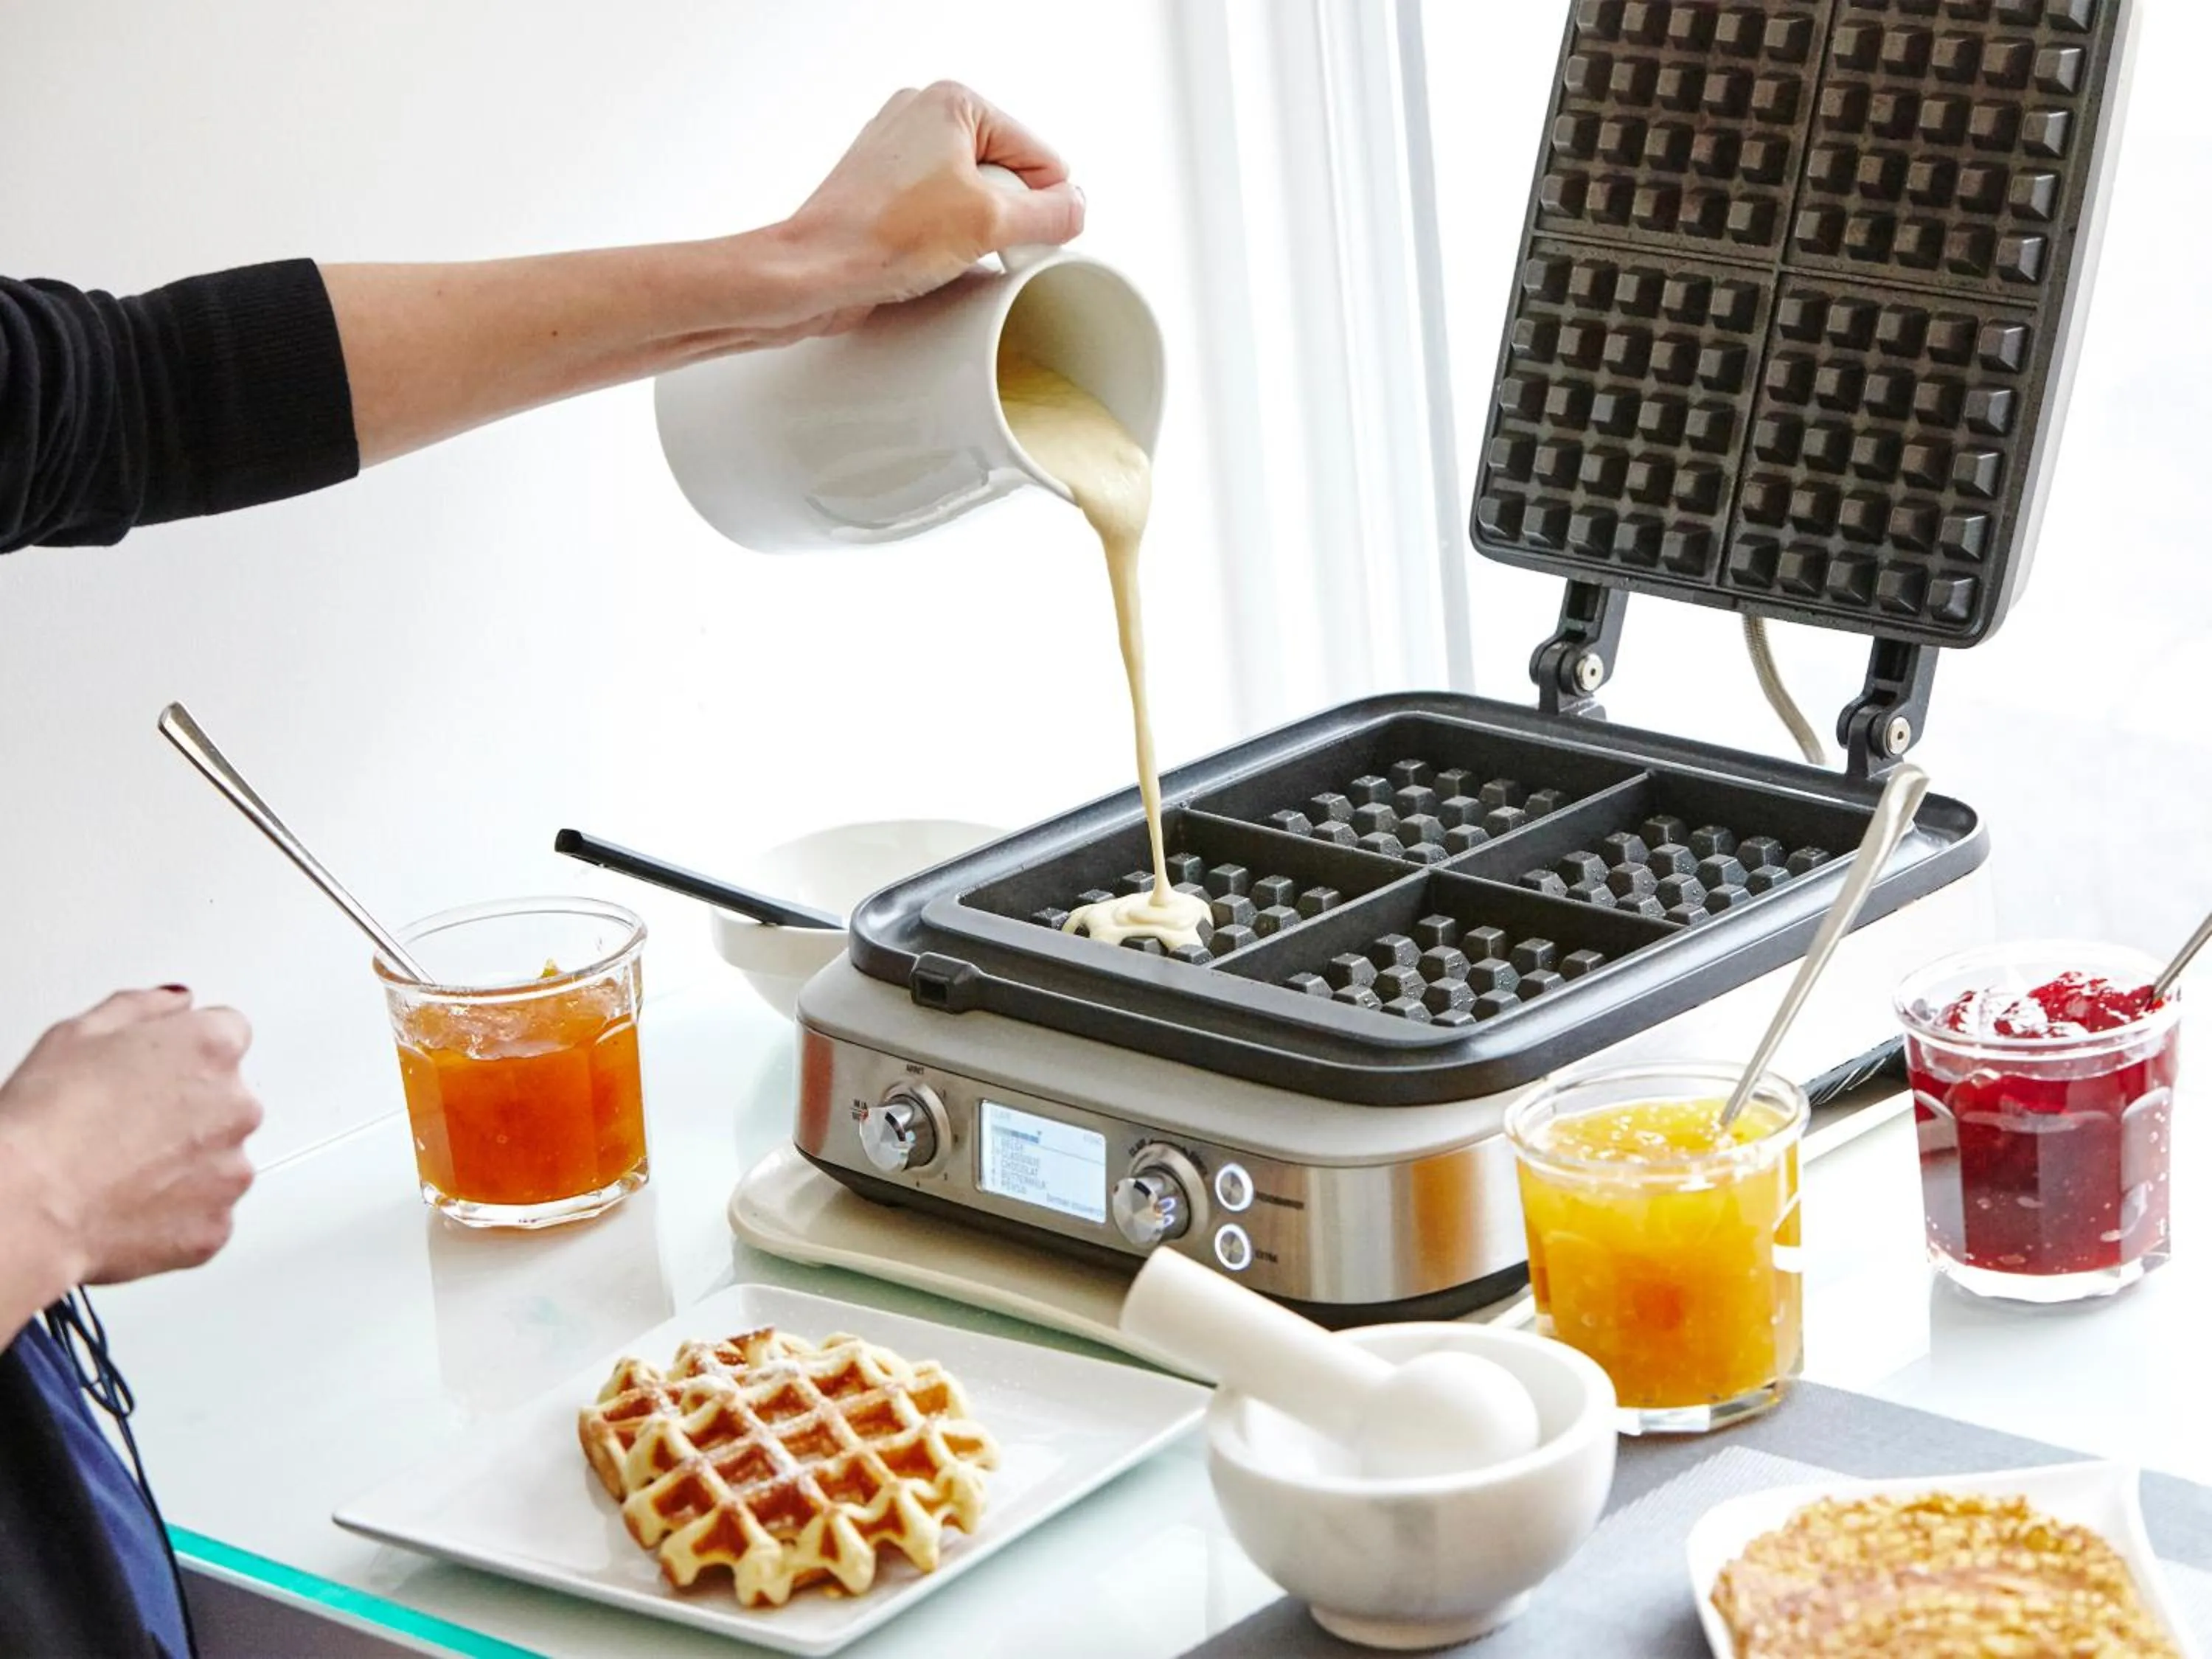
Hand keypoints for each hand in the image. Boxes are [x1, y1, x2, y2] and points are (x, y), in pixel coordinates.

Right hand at [0, 988, 260, 1290]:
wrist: (28, 1204)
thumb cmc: (47, 1121)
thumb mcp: (78, 1033)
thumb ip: (142, 1008)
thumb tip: (175, 1001)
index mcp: (211, 1048)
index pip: (225, 1033)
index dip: (183, 1052)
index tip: (155, 1070)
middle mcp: (237, 1106)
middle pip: (225, 1099)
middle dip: (187, 1110)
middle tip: (125, 1125)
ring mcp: (231, 1169)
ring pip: (219, 1158)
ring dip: (186, 1162)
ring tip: (120, 1170)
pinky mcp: (217, 1226)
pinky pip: (206, 1212)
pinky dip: (177, 1212)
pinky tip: (129, 1204)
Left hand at [769, 81, 1085, 334]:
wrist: (814, 272)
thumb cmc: (880, 237)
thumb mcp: (991, 223)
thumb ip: (1052, 213)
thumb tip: (1076, 209)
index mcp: (954, 102)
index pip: (1040, 158)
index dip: (1040, 208)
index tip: (1011, 238)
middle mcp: (924, 115)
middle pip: (1008, 175)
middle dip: (1002, 218)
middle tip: (969, 242)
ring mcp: (901, 150)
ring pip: (976, 197)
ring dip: (974, 231)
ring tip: (941, 249)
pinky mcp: (885, 187)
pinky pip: (942, 210)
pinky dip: (944, 237)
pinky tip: (925, 254)